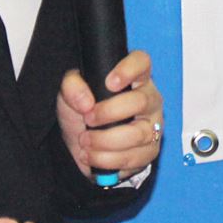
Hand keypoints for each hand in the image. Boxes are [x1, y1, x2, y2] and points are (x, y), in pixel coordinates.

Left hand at [57, 51, 163, 179]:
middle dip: (108, 113)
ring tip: (85, 142)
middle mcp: (150, 99)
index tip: (110, 83)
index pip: (141, 62)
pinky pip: (134, 158)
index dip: (129, 70)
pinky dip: (107, 160)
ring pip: (138, 134)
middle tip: (87, 119)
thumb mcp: (69, 95)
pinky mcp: (151, 151)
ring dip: (104, 141)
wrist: (83, 148)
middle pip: (140, 101)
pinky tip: (93, 156)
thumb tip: (87, 102)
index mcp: (134, 78)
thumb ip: (72, 86)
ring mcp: (154, 126)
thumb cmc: (83, 113)